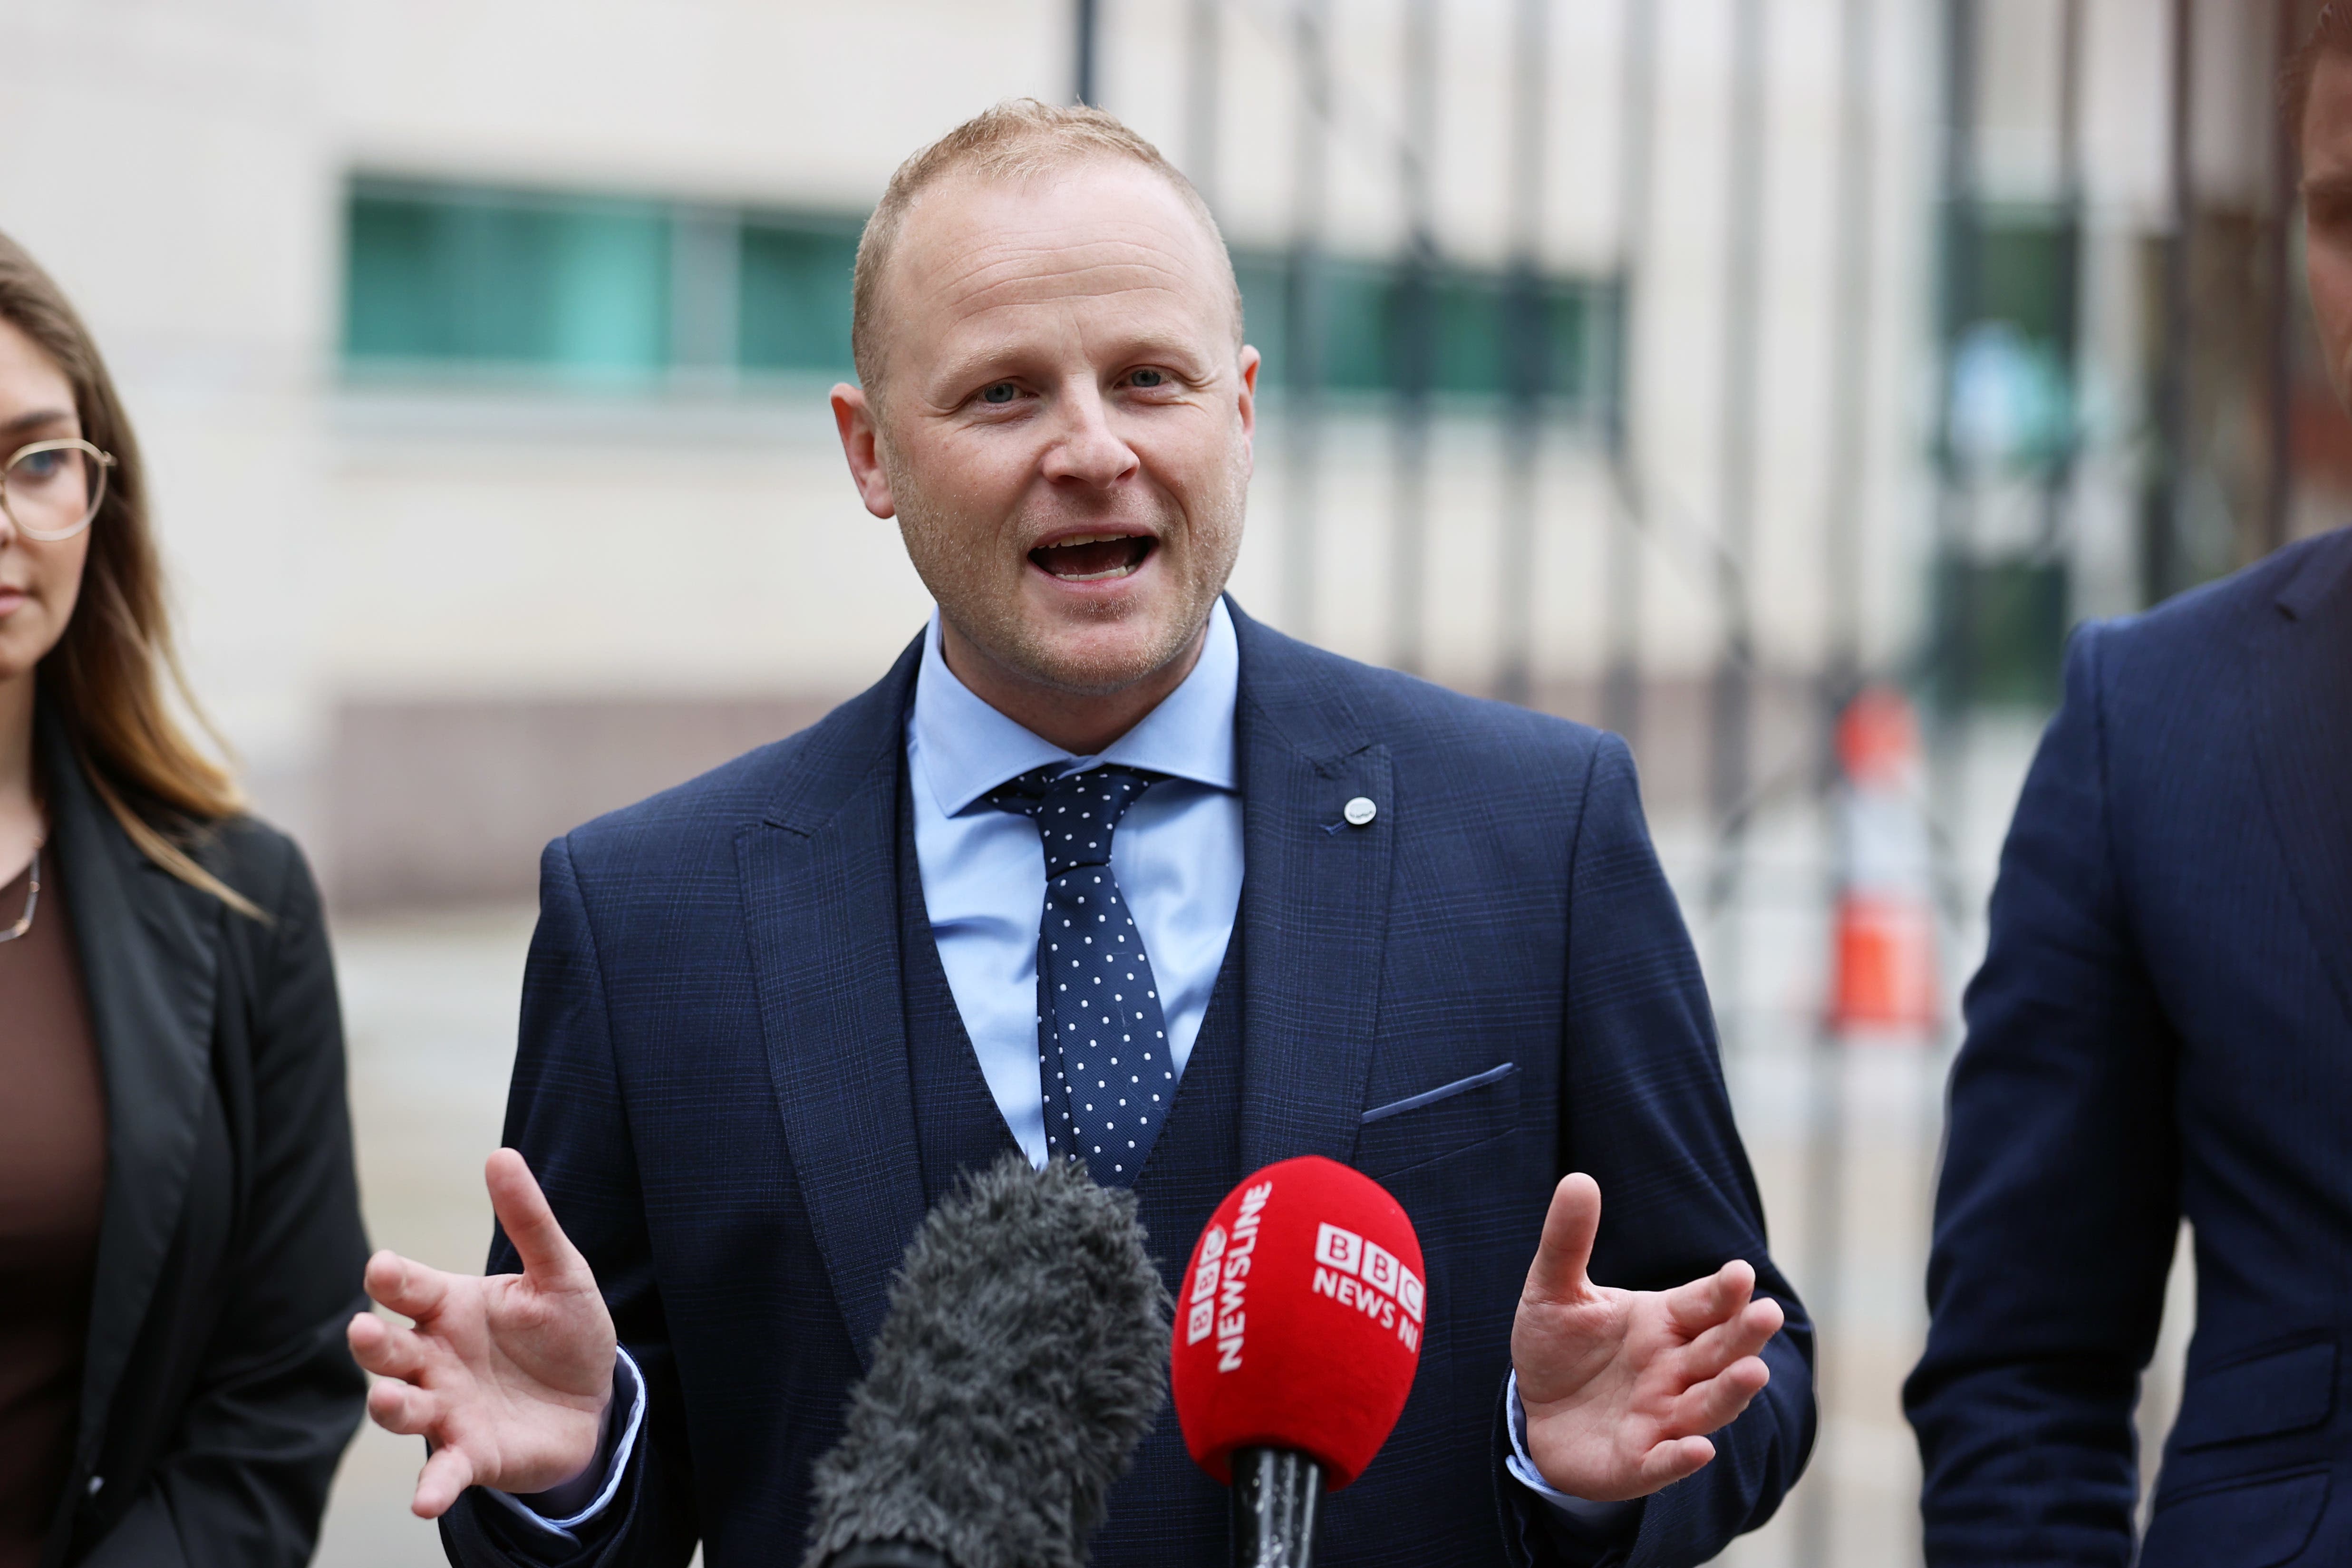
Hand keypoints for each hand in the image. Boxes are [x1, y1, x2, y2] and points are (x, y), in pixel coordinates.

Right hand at [348, 1149, 617, 1517]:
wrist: (594, 1400)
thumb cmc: (565, 1330)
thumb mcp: (560, 1273)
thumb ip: (529, 1220)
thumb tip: (500, 1153)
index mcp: (449, 1307)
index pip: (409, 1287)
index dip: (393, 1278)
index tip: (383, 1268)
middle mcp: (434, 1358)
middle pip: (389, 1348)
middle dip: (373, 1342)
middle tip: (363, 1330)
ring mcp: (446, 1409)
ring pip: (402, 1408)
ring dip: (390, 1406)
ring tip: (389, 1401)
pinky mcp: (469, 1455)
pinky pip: (443, 1472)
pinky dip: (432, 1487)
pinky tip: (426, 1502)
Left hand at [1510, 1173, 1782, 1502]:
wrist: (1535, 1413)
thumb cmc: (1559, 1346)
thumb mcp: (1554, 1289)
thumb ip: (1568, 1240)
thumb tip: (1577, 1178)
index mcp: (1664, 1322)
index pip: (1703, 1303)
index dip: (1722, 1291)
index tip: (1739, 1273)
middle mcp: (1674, 1369)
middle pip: (1719, 1351)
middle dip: (1743, 1335)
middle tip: (1766, 1313)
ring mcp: (1662, 1417)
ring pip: (1707, 1404)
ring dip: (1731, 1392)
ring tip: (1753, 1372)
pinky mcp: (1638, 1462)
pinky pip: (1664, 1461)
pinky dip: (1682, 1458)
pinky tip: (1699, 1450)